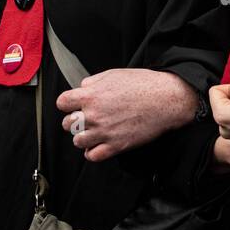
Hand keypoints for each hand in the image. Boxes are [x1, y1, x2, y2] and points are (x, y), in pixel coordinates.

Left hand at [57, 68, 198, 161]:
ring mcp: (104, 132)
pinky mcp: (117, 145)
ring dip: (84, 137)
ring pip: (77, 141)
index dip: (68, 104)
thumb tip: (82, 88)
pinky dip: (93, 152)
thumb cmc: (144, 84)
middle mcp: (94, 115)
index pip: (61, 103)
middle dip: (75, 121)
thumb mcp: (115, 74)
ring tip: (95, 132)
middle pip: (66, 124)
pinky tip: (100, 144)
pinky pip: (92, 156)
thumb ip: (93, 81)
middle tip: (87, 119)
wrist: (167, 99)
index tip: (75, 105)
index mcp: (91, 95)